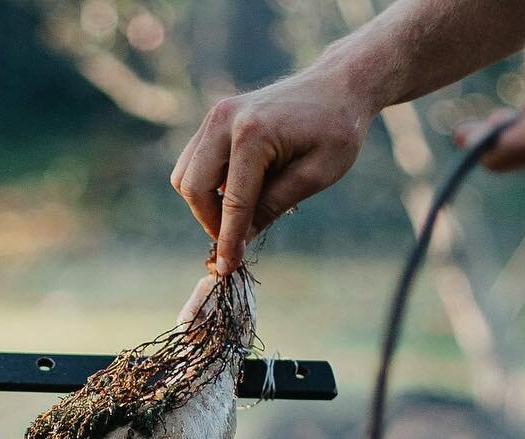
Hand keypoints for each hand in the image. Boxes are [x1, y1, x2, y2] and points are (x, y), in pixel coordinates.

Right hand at [171, 67, 375, 273]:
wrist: (338, 84)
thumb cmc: (336, 129)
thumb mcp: (315, 175)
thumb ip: (272, 207)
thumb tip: (239, 243)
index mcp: (252, 133)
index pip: (232, 201)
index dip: (229, 241)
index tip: (227, 269)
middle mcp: (225, 120)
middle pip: (194, 187)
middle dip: (210, 221)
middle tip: (236, 238)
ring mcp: (215, 116)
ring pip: (186, 176)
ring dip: (205, 203)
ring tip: (240, 211)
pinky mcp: (214, 119)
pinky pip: (193, 162)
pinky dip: (206, 185)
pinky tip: (237, 189)